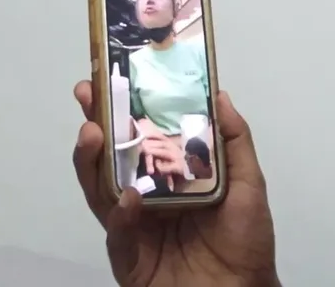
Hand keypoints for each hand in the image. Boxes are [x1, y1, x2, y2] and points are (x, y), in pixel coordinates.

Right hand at [74, 82, 277, 286]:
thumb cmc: (246, 243)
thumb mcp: (248, 184)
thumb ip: (234, 142)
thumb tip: (220, 95)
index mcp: (170, 176)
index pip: (140, 135)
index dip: (124, 108)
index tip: (112, 76)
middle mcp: (146, 196)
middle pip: (110, 157)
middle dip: (95, 123)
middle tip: (86, 95)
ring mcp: (134, 226)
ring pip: (100, 190)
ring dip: (93, 161)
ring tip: (93, 134)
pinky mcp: (129, 258)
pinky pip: (117, 234)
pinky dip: (121, 215)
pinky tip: (128, 198)